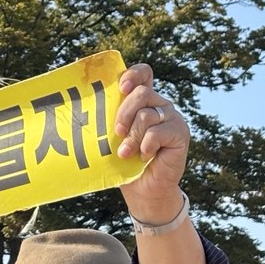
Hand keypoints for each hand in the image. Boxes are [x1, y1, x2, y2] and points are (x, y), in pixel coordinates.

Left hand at [114, 62, 189, 219]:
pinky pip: (159, 132)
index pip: (144, 73)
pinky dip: (146, 145)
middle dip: (124, 112)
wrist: (144, 189)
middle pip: (142, 93)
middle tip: (116, 132)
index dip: (134, 74)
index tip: (121, 87)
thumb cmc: (124, 162)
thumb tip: (83, 109)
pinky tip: (143, 156)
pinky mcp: (180, 133)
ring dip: (132, 137)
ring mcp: (172, 118)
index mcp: (143, 101)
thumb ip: (108, 120)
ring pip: (147, 115)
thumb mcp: (112, 137)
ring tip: (125, 153)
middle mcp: (159, 105)